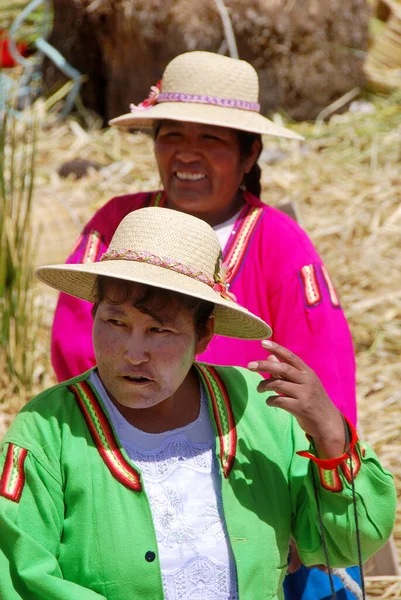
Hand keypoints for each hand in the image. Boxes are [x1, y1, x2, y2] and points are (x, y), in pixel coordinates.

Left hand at [248, 340, 345, 458]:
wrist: (327, 422)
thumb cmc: (312, 399)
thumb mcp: (303, 383)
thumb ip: (286, 371)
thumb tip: (269, 357)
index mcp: (307, 372)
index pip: (290, 357)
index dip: (277, 348)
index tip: (263, 342)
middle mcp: (307, 381)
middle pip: (282, 368)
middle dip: (264, 366)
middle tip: (249, 365)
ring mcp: (304, 394)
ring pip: (278, 384)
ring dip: (264, 385)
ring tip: (259, 389)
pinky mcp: (300, 408)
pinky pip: (279, 401)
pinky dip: (270, 400)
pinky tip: (269, 402)